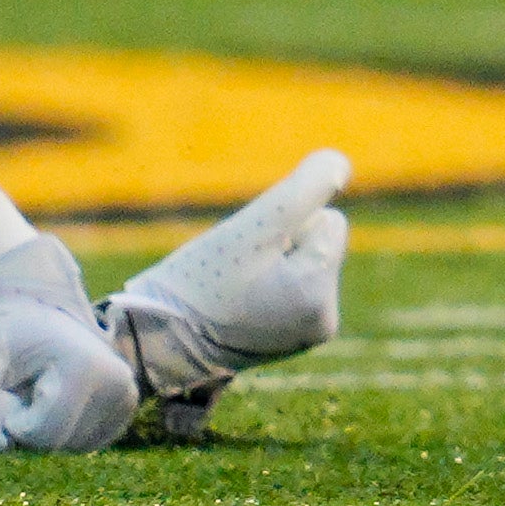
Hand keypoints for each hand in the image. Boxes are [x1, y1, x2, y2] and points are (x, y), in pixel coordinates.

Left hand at [0, 226, 141, 454]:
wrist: (32, 308)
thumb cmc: (2, 333)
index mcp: (88, 368)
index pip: (41, 434)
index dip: (10, 417)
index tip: (9, 381)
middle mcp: (120, 388)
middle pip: (55, 446)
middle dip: (25, 425)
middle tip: (20, 382)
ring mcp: (126, 403)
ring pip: (67, 450)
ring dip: (40, 428)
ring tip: (36, 386)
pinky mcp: (122, 415)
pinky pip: (78, 446)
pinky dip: (57, 429)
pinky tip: (53, 397)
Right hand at [101, 148, 351, 440]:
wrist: (163, 341)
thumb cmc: (202, 280)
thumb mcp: (252, 226)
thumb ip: (302, 190)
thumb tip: (341, 164)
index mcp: (319, 294)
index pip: (327, 219)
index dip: (285, 223)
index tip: (249, 254)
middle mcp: (325, 320)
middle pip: (320, 239)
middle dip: (283, 241)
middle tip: (238, 270)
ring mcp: (309, 333)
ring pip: (305, 259)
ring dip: (273, 260)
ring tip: (235, 286)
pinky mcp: (293, 337)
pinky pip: (293, 284)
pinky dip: (268, 282)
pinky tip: (239, 301)